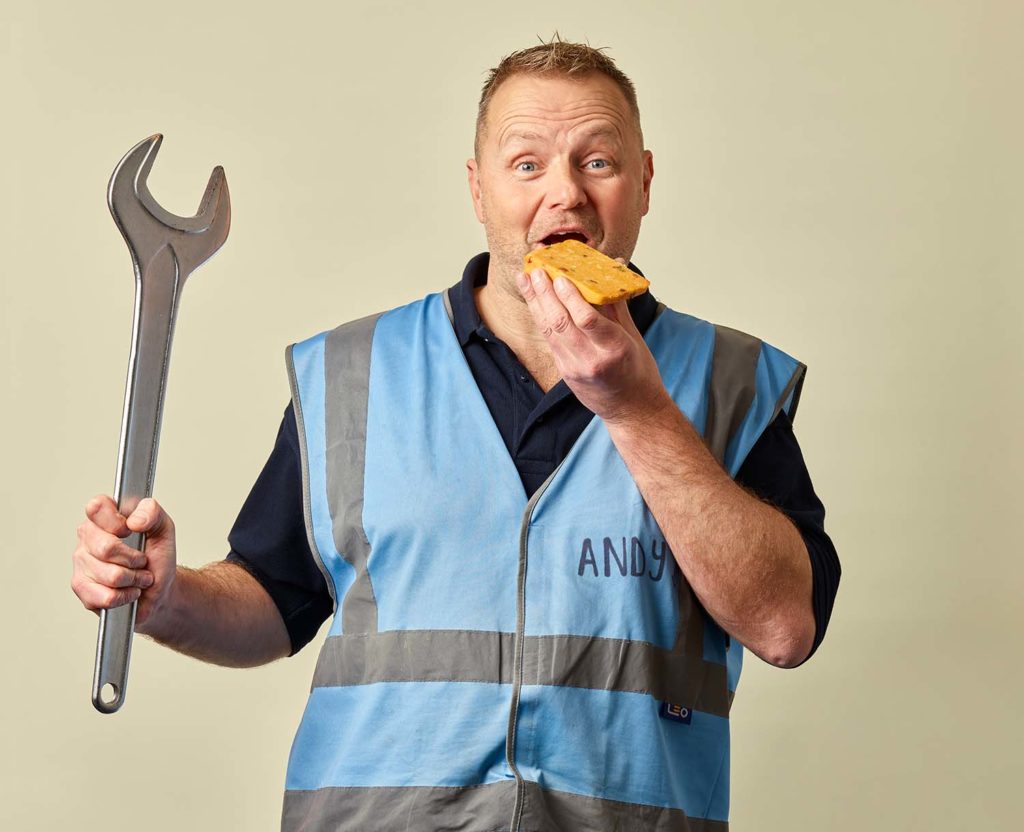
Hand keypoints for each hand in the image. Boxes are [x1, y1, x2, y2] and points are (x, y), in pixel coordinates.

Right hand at [71, 495, 176, 629]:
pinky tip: (128, 590)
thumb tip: (135, 521)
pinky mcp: (81, 589)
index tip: (132, 530)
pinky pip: (107, 596)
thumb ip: (153, 512)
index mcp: (102, 518)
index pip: (96, 507)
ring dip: (134, 579)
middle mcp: (87, 538)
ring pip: (111, 576)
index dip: (118, 522)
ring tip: (138, 576)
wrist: (158, 590)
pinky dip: (126, 595)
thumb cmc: (157, 558)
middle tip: (142, 561)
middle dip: (135, 559)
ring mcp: (80, 563)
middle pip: (107, 548)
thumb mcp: (164, 529)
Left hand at [516, 267, 672, 424]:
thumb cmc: (639, 372)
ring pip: (549, 330)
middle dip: (545, 293)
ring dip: (535, 302)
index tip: (559, 276)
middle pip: (561, 322)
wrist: (632, 411)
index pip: (587, 319)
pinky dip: (541, 318)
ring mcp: (574, 368)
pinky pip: (550, 340)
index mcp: (614, 348)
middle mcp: (591, 360)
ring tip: (526, 279)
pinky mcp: (564, 372)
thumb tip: (612, 268)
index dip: (569, 296)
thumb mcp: (633, 336)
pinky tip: (534, 301)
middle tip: (536, 270)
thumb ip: (616, 304)